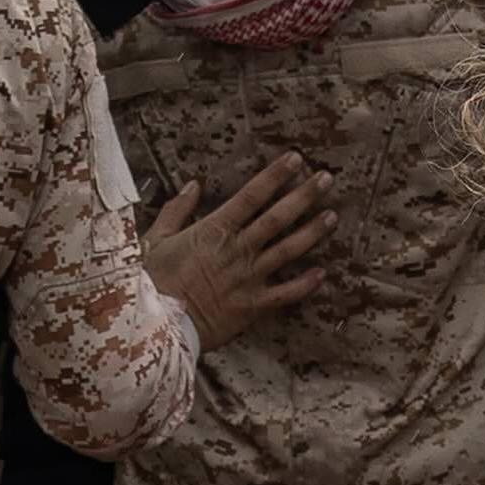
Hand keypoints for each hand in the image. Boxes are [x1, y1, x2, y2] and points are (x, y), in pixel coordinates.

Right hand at [148, 147, 334, 343]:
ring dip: (312, 232)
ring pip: (287, 251)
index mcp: (213, 230)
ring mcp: (248, 278)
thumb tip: (192, 185)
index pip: (251, 196)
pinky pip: (285, 294)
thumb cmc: (151, 281)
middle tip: (326, 178)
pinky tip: (322, 273)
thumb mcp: (155, 239)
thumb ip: (176, 210)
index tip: (295, 159)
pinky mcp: (252, 306)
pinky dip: (305, 284)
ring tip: (332, 216)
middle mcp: (237, 250)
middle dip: (304, 196)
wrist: (155, 325)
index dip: (275, 176)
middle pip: (277, 218)